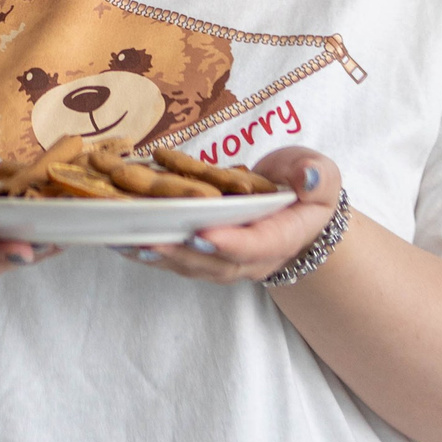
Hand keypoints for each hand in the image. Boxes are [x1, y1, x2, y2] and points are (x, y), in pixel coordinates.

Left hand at [119, 147, 340, 283]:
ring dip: (157, 256)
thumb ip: (316, 177)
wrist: (298, 212)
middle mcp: (251, 258)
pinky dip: (148, 250)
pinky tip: (119, 238)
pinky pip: (176, 257)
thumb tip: (307, 177)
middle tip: (149, 240)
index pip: (256, 245)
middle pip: (214, 263)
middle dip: (180, 253)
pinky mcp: (204, 253)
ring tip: (124, 241)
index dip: (229, 242)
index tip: (202, 232)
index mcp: (282, 237)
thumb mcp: (321, 176)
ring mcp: (225, 260)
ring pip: (190, 265)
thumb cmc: (308, 189)